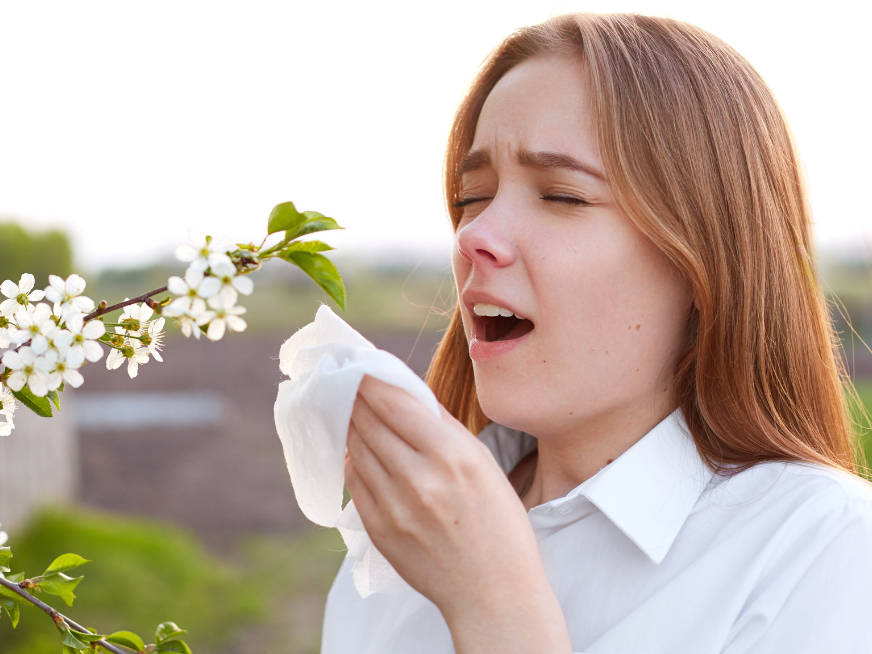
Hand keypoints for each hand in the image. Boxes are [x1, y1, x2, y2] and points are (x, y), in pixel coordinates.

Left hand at [345, 375, 572, 652]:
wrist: (493, 592)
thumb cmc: (499, 523)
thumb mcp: (483, 464)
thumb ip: (444, 428)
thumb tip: (407, 394)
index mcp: (451, 454)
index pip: (393, 402)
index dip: (369, 379)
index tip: (358, 364)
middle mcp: (418, 478)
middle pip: (368, 421)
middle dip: (354, 397)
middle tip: (345, 379)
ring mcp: (394, 507)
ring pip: (357, 448)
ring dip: (351, 425)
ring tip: (349, 409)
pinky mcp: (379, 530)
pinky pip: (355, 482)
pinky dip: (353, 459)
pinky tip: (357, 449)